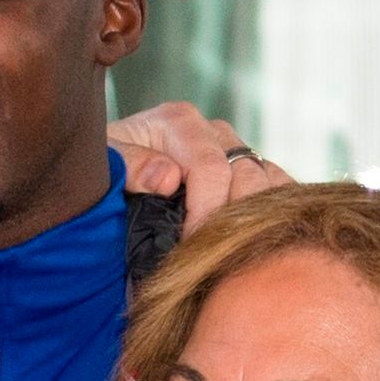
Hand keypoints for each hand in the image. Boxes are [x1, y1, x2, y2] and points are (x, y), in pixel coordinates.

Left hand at [108, 102, 292, 233]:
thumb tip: (168, 179)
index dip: (204, 213)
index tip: (189, 249)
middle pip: (247, 175)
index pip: (210, 169)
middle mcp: (214, 131)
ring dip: (257, 218)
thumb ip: (129, 166)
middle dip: (231, 220)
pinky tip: (260, 240)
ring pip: (269, 179)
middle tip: (210, 257)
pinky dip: (274, 212)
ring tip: (233, 251)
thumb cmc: (103, 169)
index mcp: (179, 123)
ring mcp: (235, 148)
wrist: (110, 169)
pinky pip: (277, 185)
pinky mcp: (247, 169)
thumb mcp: (103, 164)